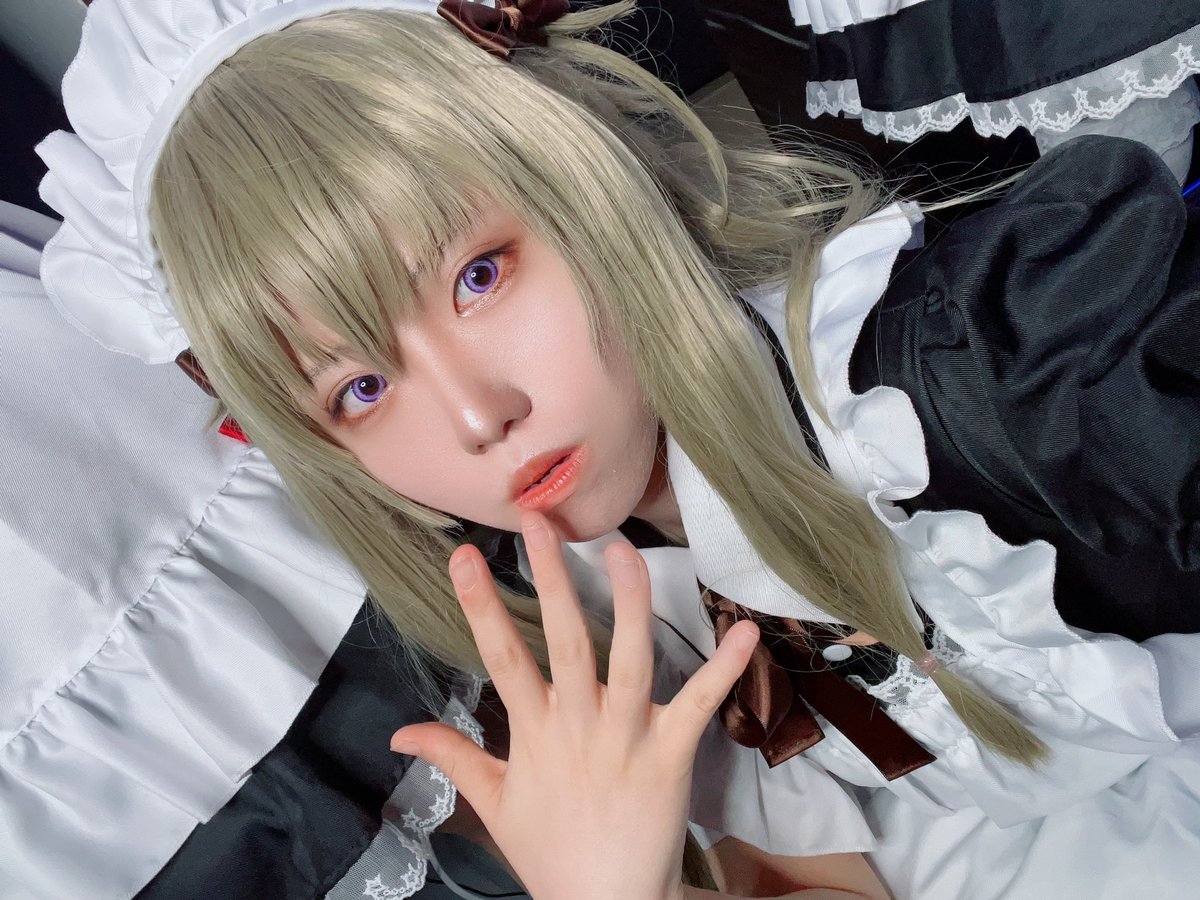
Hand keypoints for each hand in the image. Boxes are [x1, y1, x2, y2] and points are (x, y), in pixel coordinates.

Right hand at [390, 511, 758, 899]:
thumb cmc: (552, 853)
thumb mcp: (494, 804)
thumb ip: (451, 756)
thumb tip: (399, 732)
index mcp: (534, 731)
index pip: (500, 657)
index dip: (481, 604)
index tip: (464, 555)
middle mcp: (578, 725)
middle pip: (562, 641)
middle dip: (550, 576)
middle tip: (539, 521)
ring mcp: (627, 738)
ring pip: (628, 658)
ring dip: (628, 601)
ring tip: (621, 548)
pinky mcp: (671, 754)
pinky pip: (700, 703)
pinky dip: (724, 669)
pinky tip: (745, 632)